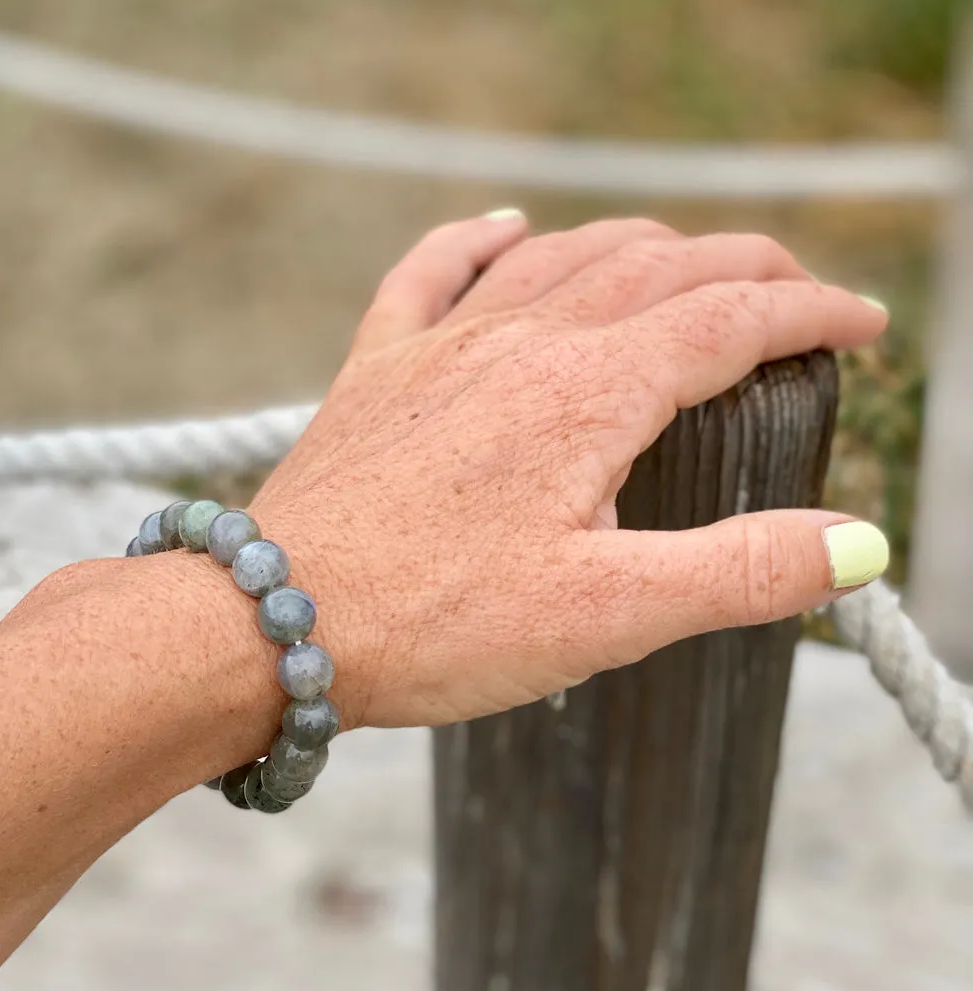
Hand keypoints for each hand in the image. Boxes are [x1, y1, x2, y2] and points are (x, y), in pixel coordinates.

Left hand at [252, 214, 888, 728]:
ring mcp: (438, 350)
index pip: (728, 321)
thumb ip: (738, 572)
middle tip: (793, 298)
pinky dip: (477, 241)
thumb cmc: (431, 623)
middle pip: (656, 269)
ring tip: (687, 264)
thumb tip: (852, 548)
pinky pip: (429, 272)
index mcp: (586, 394)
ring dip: (639, 247)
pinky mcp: (376, 374)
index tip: (858, 326)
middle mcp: (517, 344)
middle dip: (742, 271)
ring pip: (559, 257)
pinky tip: (505, 228)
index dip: (808, 314)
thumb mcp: (607, 616)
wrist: (272, 623)